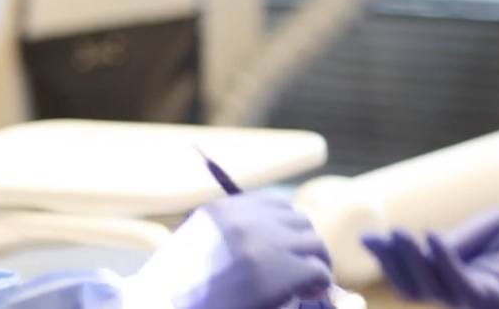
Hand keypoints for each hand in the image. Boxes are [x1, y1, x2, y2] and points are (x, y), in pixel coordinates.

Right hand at [132, 192, 332, 308]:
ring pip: (314, 244)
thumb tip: (275, 241)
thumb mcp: (196, 248)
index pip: (275, 205)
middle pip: (299, 221)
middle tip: (306, 268)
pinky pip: (318, 271)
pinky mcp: (283, 273)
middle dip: (305, 244)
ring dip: (315, 263)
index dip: (288, 227)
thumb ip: (229, 237)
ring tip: (310, 284)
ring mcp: (266, 245)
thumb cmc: (179, 292)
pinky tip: (310, 294)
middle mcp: (245, 221)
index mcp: (222, 211)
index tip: (290, 246)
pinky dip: (319, 284)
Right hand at [361, 203, 498, 308]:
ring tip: (397, 234)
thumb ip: (455, 242)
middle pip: (416, 290)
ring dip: (411, 262)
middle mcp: (469, 297)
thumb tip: (414, 242)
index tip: (367, 237)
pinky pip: (462, 285)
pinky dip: (443, 261)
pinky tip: (430, 237)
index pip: (417, 277)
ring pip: (433, 290)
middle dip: (394, 264)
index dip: (391, 259)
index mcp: (464, 280)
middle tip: (376, 237)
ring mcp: (483, 301)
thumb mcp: (488, 231)